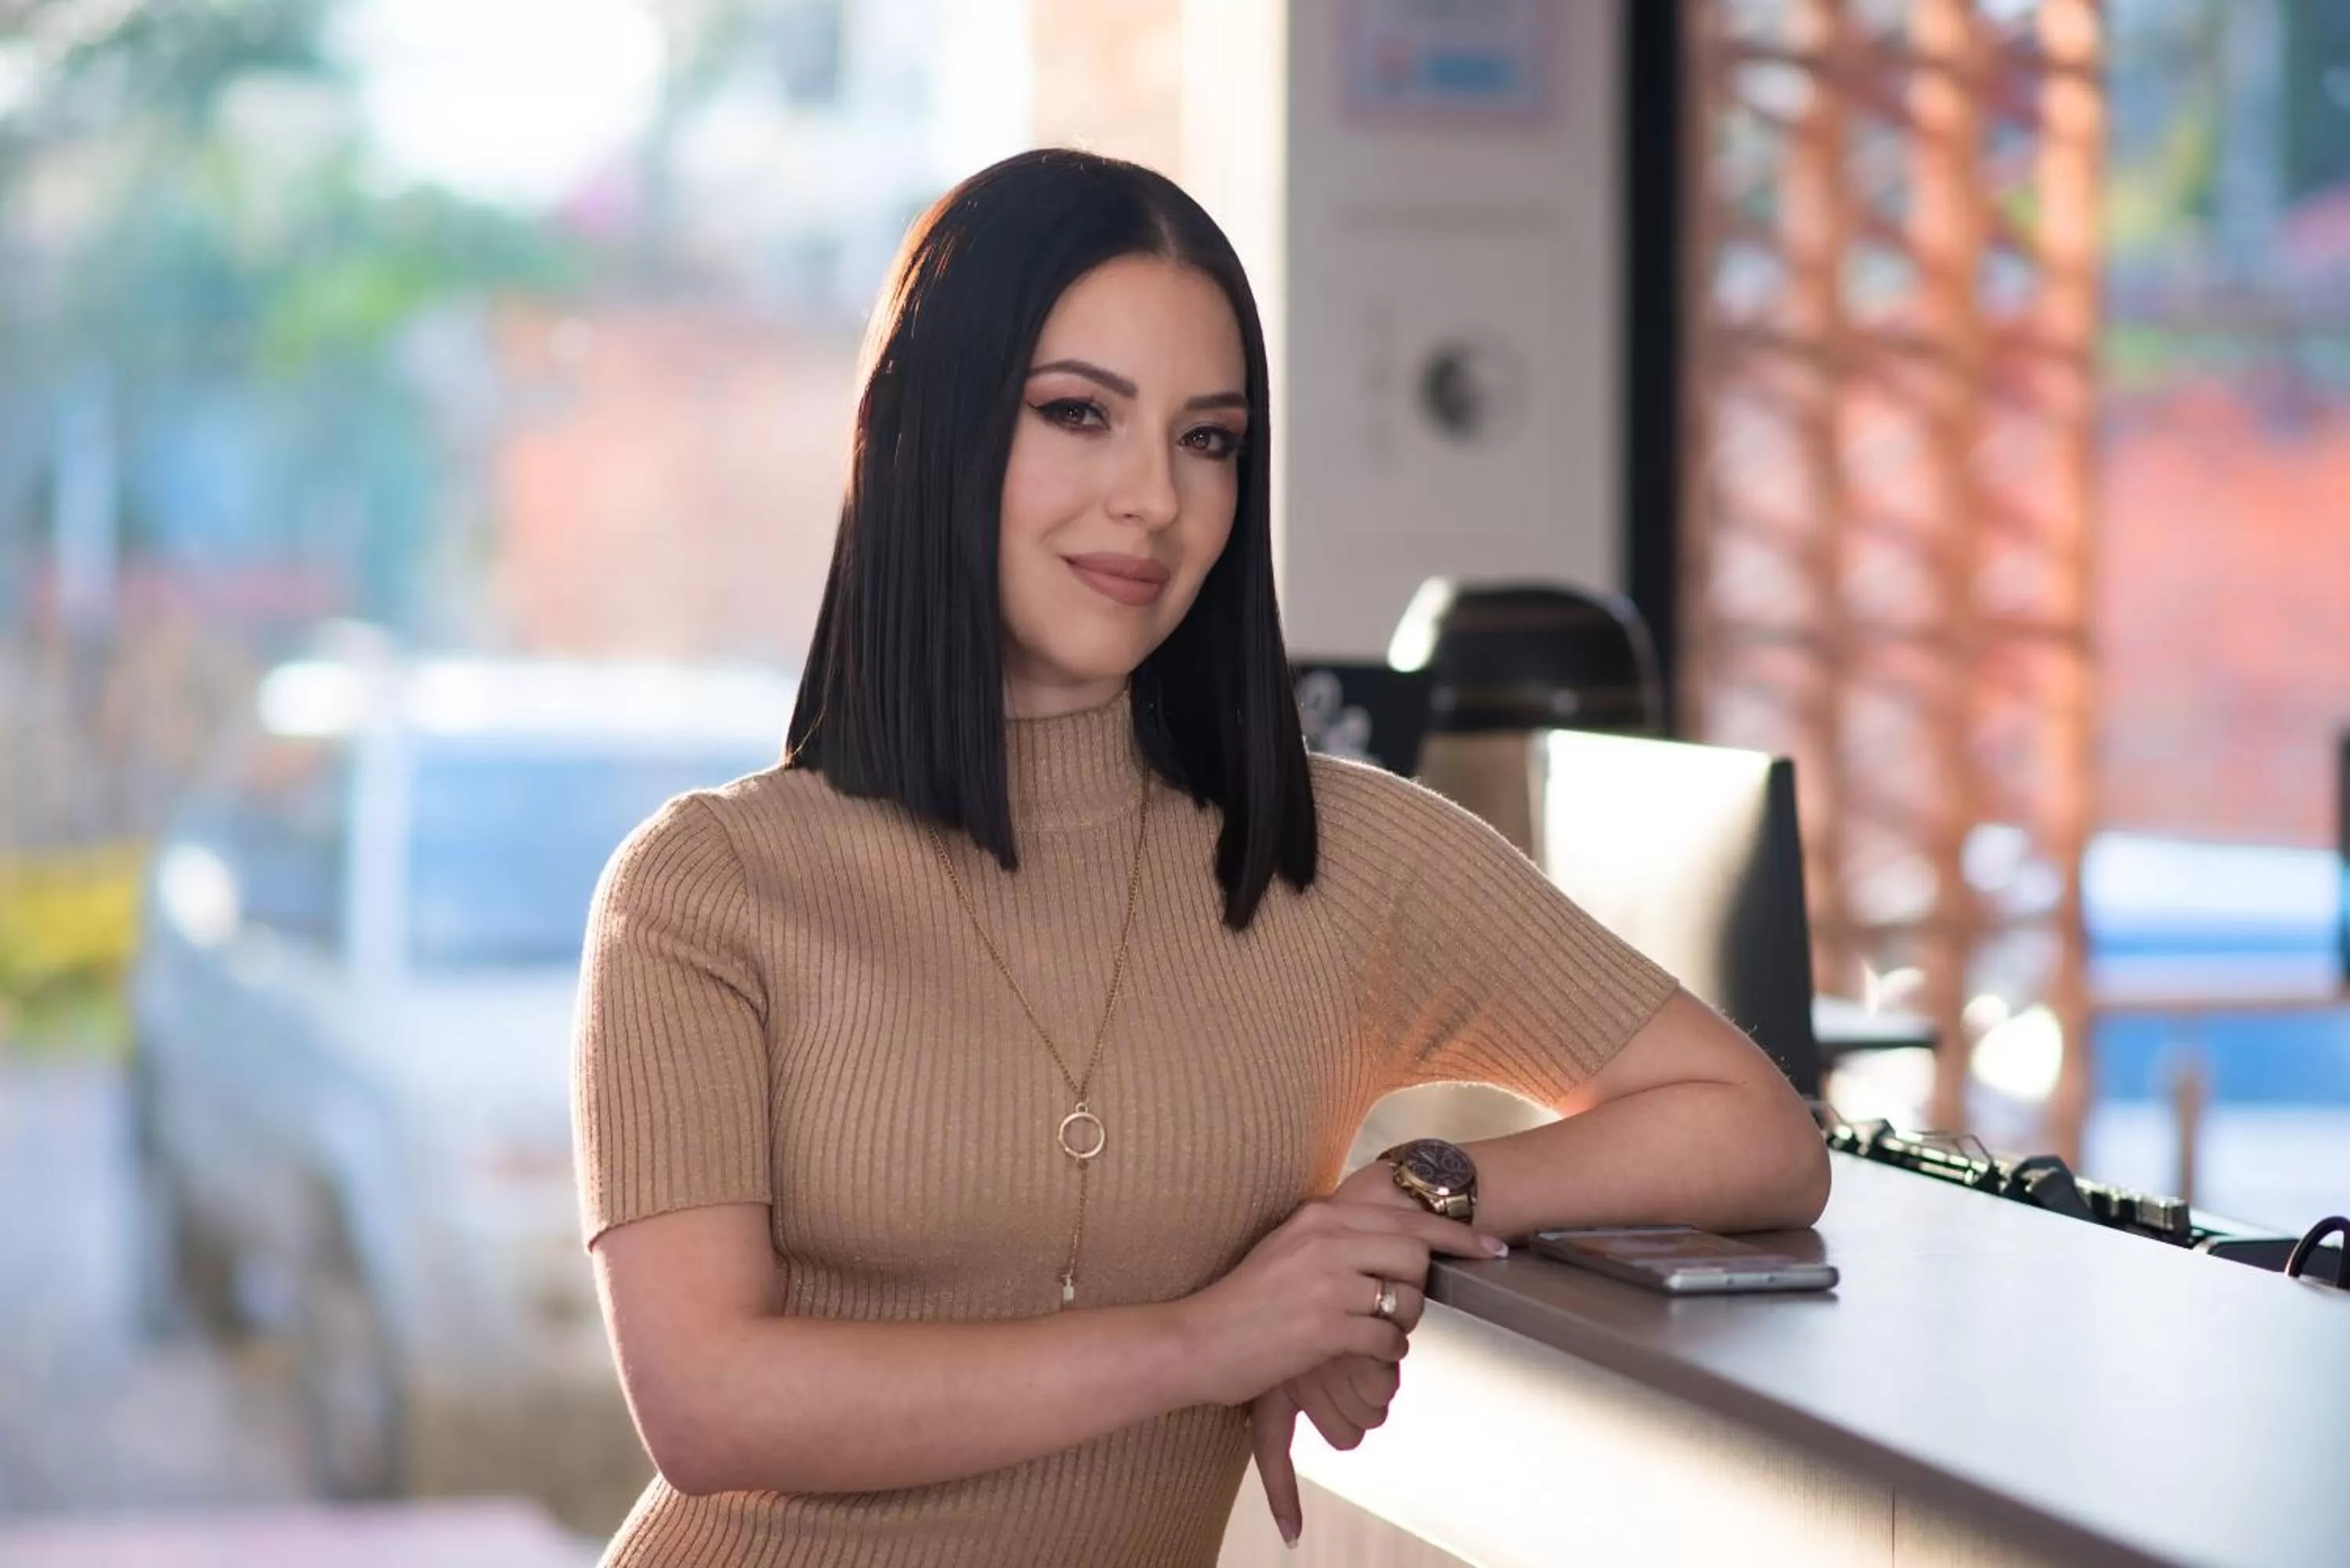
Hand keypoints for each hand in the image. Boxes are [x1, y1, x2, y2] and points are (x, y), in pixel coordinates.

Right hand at [1179, 1199, 1500, 1409]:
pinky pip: (1387, 1337)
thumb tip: (1391, 1242)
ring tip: (1374, 1332)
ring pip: (1406, 1298)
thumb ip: (1336, 1238)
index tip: (1491, 1248)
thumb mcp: (1288, 1249)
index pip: (1406, 1216)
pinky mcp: (1326, 1326)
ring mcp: (1327, 1282)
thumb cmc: (1245, 1301)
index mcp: (1319, 1215)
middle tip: (1404, 1307)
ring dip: (1402, 1322)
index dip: (1457, 1235)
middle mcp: (1326, 1240)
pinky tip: (1362, 1351)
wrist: (1199, 1341)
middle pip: (1415, 1252)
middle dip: (1423, 1284)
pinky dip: (1386, 1349)